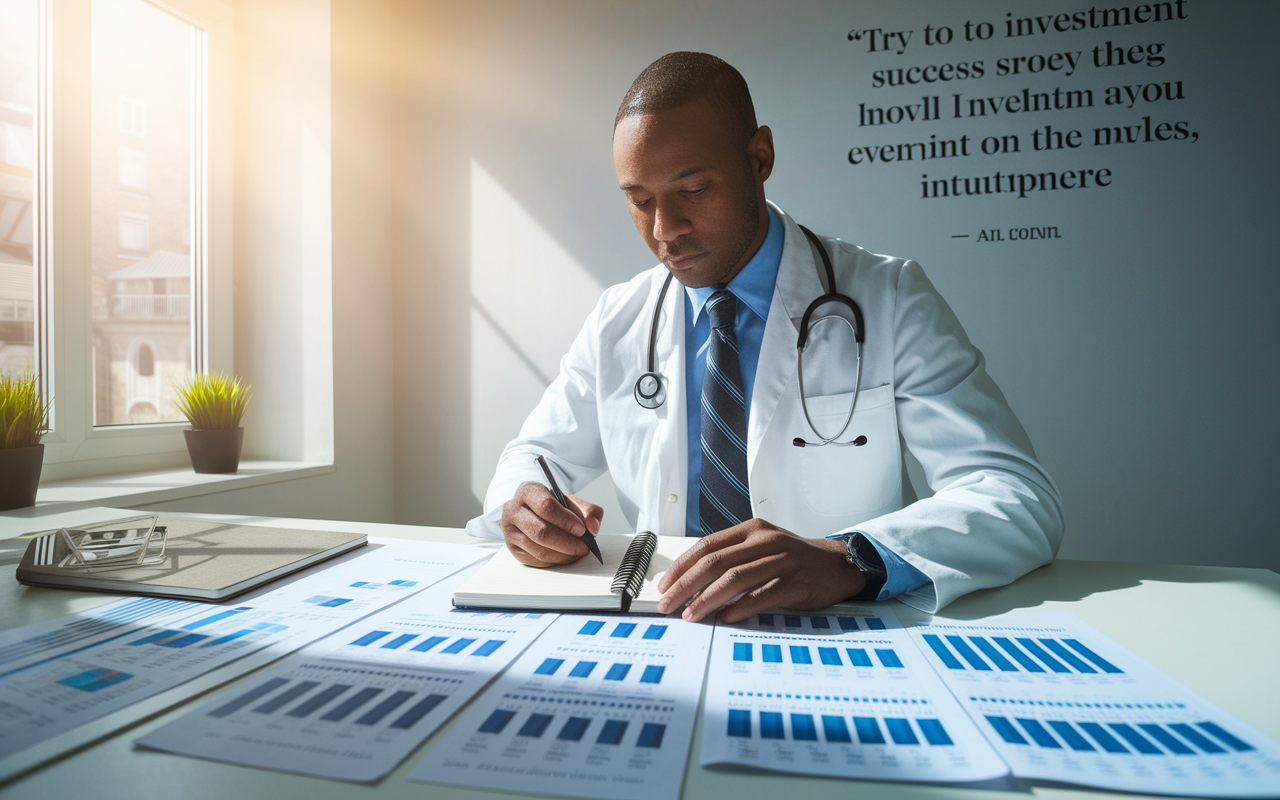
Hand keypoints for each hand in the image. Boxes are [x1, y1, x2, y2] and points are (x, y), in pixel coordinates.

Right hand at [501, 482, 603, 567]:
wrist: (534, 512)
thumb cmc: (553, 506)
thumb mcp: (572, 502)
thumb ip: (588, 511)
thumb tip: (593, 528)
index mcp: (528, 491)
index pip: (546, 506)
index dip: (565, 520)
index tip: (582, 530)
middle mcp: (513, 509)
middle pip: (541, 532)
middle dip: (567, 542)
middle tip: (584, 546)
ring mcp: (509, 531)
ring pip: (538, 550)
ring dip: (563, 555)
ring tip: (577, 553)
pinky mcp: (512, 548)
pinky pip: (535, 560)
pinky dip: (554, 561)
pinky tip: (565, 556)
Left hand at [656, 519, 865, 622]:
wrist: (837, 565)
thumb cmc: (793, 560)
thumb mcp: (762, 547)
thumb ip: (732, 558)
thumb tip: (690, 582)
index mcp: (751, 530)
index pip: (706, 546)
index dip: (681, 566)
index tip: (663, 585)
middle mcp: (764, 541)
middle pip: (715, 562)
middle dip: (685, 585)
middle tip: (667, 604)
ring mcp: (781, 560)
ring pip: (735, 578)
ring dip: (707, 599)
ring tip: (690, 615)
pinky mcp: (796, 581)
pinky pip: (762, 594)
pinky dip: (740, 607)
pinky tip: (725, 618)